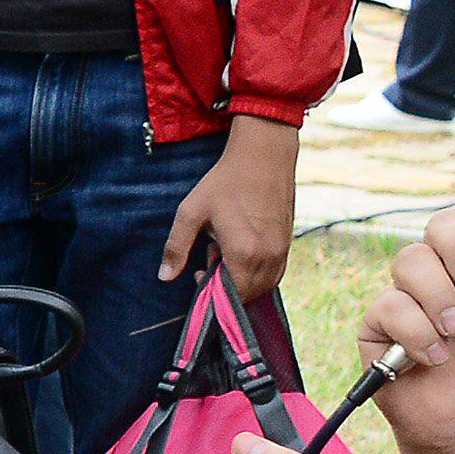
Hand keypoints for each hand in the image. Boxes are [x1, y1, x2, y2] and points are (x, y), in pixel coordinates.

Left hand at [162, 117, 300, 300]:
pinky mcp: (289, 243)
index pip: (231, 296)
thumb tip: (165, 277)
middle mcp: (268, 257)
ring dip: (244, 279)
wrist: (263, 157)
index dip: (212, 291)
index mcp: (244, 252)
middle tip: (212, 254)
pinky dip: (258, 271)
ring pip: (264, 285)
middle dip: (227, 285)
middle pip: (248, 294)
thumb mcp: (191, 212)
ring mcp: (282, 250)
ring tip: (227, 249)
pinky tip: (244, 248)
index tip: (199, 271)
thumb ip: (176, 247)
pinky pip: (275, 272)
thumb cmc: (224, 183)